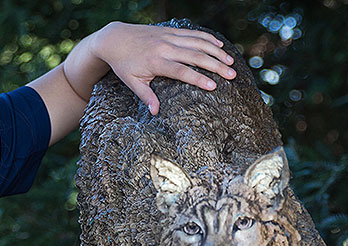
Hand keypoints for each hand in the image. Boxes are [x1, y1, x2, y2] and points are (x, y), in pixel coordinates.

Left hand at [93, 22, 236, 113]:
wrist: (115, 39)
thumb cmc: (123, 64)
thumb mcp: (132, 82)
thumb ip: (146, 96)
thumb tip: (156, 113)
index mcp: (157, 62)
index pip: (182, 71)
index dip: (199, 78)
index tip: (214, 86)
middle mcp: (165, 48)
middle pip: (196, 56)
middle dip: (216, 66)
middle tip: (232, 75)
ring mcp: (169, 37)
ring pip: (198, 43)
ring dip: (216, 52)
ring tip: (231, 62)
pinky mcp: (170, 31)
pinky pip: (193, 33)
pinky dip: (208, 38)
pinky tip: (220, 45)